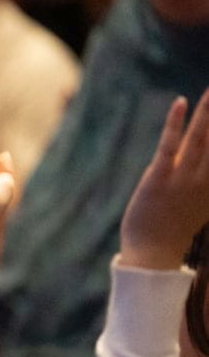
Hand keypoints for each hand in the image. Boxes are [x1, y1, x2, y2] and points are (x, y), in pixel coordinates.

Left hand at [120, 91, 208, 268]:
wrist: (153, 253)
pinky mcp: (160, 178)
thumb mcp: (200, 202)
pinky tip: (181, 103)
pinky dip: (175, 123)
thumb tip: (205, 155)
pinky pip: (170, 146)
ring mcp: (183, 178)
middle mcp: (205, 179)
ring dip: (208, 112)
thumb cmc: (174, 227)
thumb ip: (205, 179)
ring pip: (200, 138)